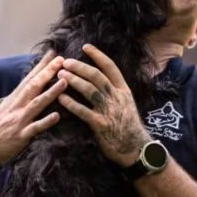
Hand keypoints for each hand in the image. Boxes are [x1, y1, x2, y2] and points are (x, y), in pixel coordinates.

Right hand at [0, 51, 67, 164]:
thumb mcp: (7, 106)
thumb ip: (21, 96)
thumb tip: (33, 83)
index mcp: (15, 98)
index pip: (29, 78)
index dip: (41, 65)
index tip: (53, 53)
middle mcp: (17, 106)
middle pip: (34, 86)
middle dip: (48, 72)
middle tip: (62, 60)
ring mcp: (19, 120)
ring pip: (37, 104)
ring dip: (51, 92)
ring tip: (64, 82)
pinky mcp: (21, 136)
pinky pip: (35, 128)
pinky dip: (45, 122)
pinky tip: (57, 116)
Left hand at [57, 44, 151, 166]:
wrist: (136, 149)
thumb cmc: (128, 127)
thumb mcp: (127, 105)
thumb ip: (115, 92)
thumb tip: (101, 79)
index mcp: (123, 91)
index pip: (110, 67)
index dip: (98, 55)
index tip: (85, 47)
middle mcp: (117, 97)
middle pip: (97, 76)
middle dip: (80, 67)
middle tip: (65, 61)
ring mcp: (109, 111)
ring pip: (90, 90)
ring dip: (73, 80)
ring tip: (60, 74)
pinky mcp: (101, 125)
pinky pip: (83, 111)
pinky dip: (71, 103)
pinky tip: (61, 98)